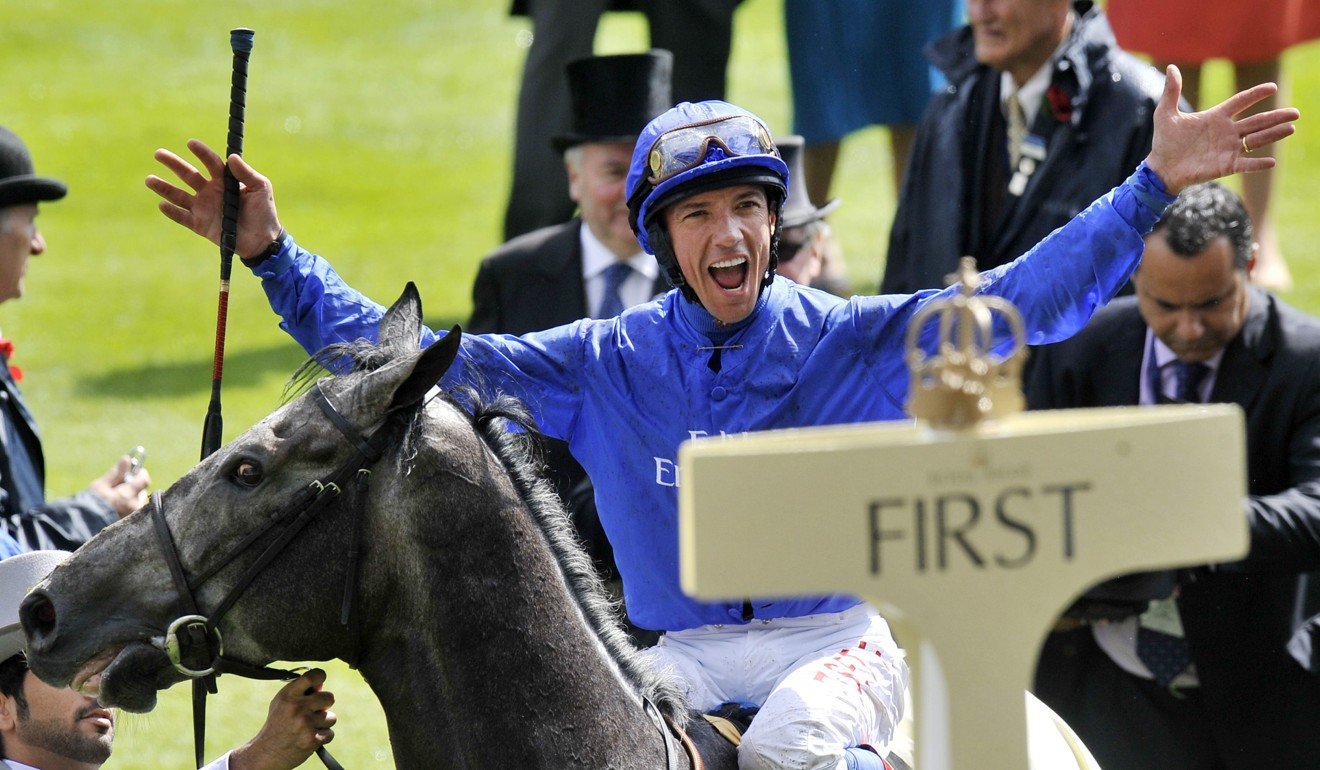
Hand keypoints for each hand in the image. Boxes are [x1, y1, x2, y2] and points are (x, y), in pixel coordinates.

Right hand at [87, 455, 149, 517]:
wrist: (83, 525)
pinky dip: (127, 504)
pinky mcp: (131, 521)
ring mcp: (133, 515)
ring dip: (130, 495)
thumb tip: (127, 459)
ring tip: (114, 497)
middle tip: (119, 485)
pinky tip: (115, 506)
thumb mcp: (100, 485)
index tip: (134, 470)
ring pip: (137, 499)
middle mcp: (134, 506)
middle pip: (141, 490)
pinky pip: (134, 508)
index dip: (140, 473)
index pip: (144, 480)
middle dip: (133, 485)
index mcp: (127, 496)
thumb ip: (116, 473)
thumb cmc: (90, 503)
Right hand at [146, 139, 283, 259]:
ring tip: (149, 179)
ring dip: (164, 188)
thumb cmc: (264, 212)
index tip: (191, 143)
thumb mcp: (261, 188)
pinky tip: (162, 204)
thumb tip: (232, 157)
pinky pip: (182, 217)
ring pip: (179, 195)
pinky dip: (172, 212)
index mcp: (224, 181)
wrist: (263, 240)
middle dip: (173, 164)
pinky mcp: (200, 225)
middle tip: (158, 153)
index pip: (210, 163)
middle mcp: (210, 192)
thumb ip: (246, 173)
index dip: (201, 152)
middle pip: (188, 175)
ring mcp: (203, 208)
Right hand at [230, 669, 336, 769]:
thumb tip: (321, 685)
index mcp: (288, 696)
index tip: (319, 682)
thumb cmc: (277, 725)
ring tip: (307, 728)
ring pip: (331, 717)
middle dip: (325, 705)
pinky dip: (322, 737)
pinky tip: (309, 738)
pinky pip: (330, 733)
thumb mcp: (281, 703)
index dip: (320, 677)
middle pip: (329, 697)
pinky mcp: (312, 739)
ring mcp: (306, 724)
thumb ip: (300, 691)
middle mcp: (297, 707)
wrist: (266, 753)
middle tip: (314, 711)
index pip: (312, 676)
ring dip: (323, 724)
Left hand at [1146, 64, 1299, 193]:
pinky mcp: (1225, 165)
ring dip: (1274, 134)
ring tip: (1291, 128)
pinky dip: (1258, 163)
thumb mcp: (1165, 114)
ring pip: (1256, 139)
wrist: (1161, 167)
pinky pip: (1245, 164)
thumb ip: (1171, 92)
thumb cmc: (1165, 141)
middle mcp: (1226, 131)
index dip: (1255, 94)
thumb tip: (1170, 67)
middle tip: (1296, 112)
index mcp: (1216, 117)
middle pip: (1256, 121)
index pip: (1241, 102)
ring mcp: (1228, 149)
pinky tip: (1272, 161)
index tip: (1272, 87)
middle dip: (1276, 116)